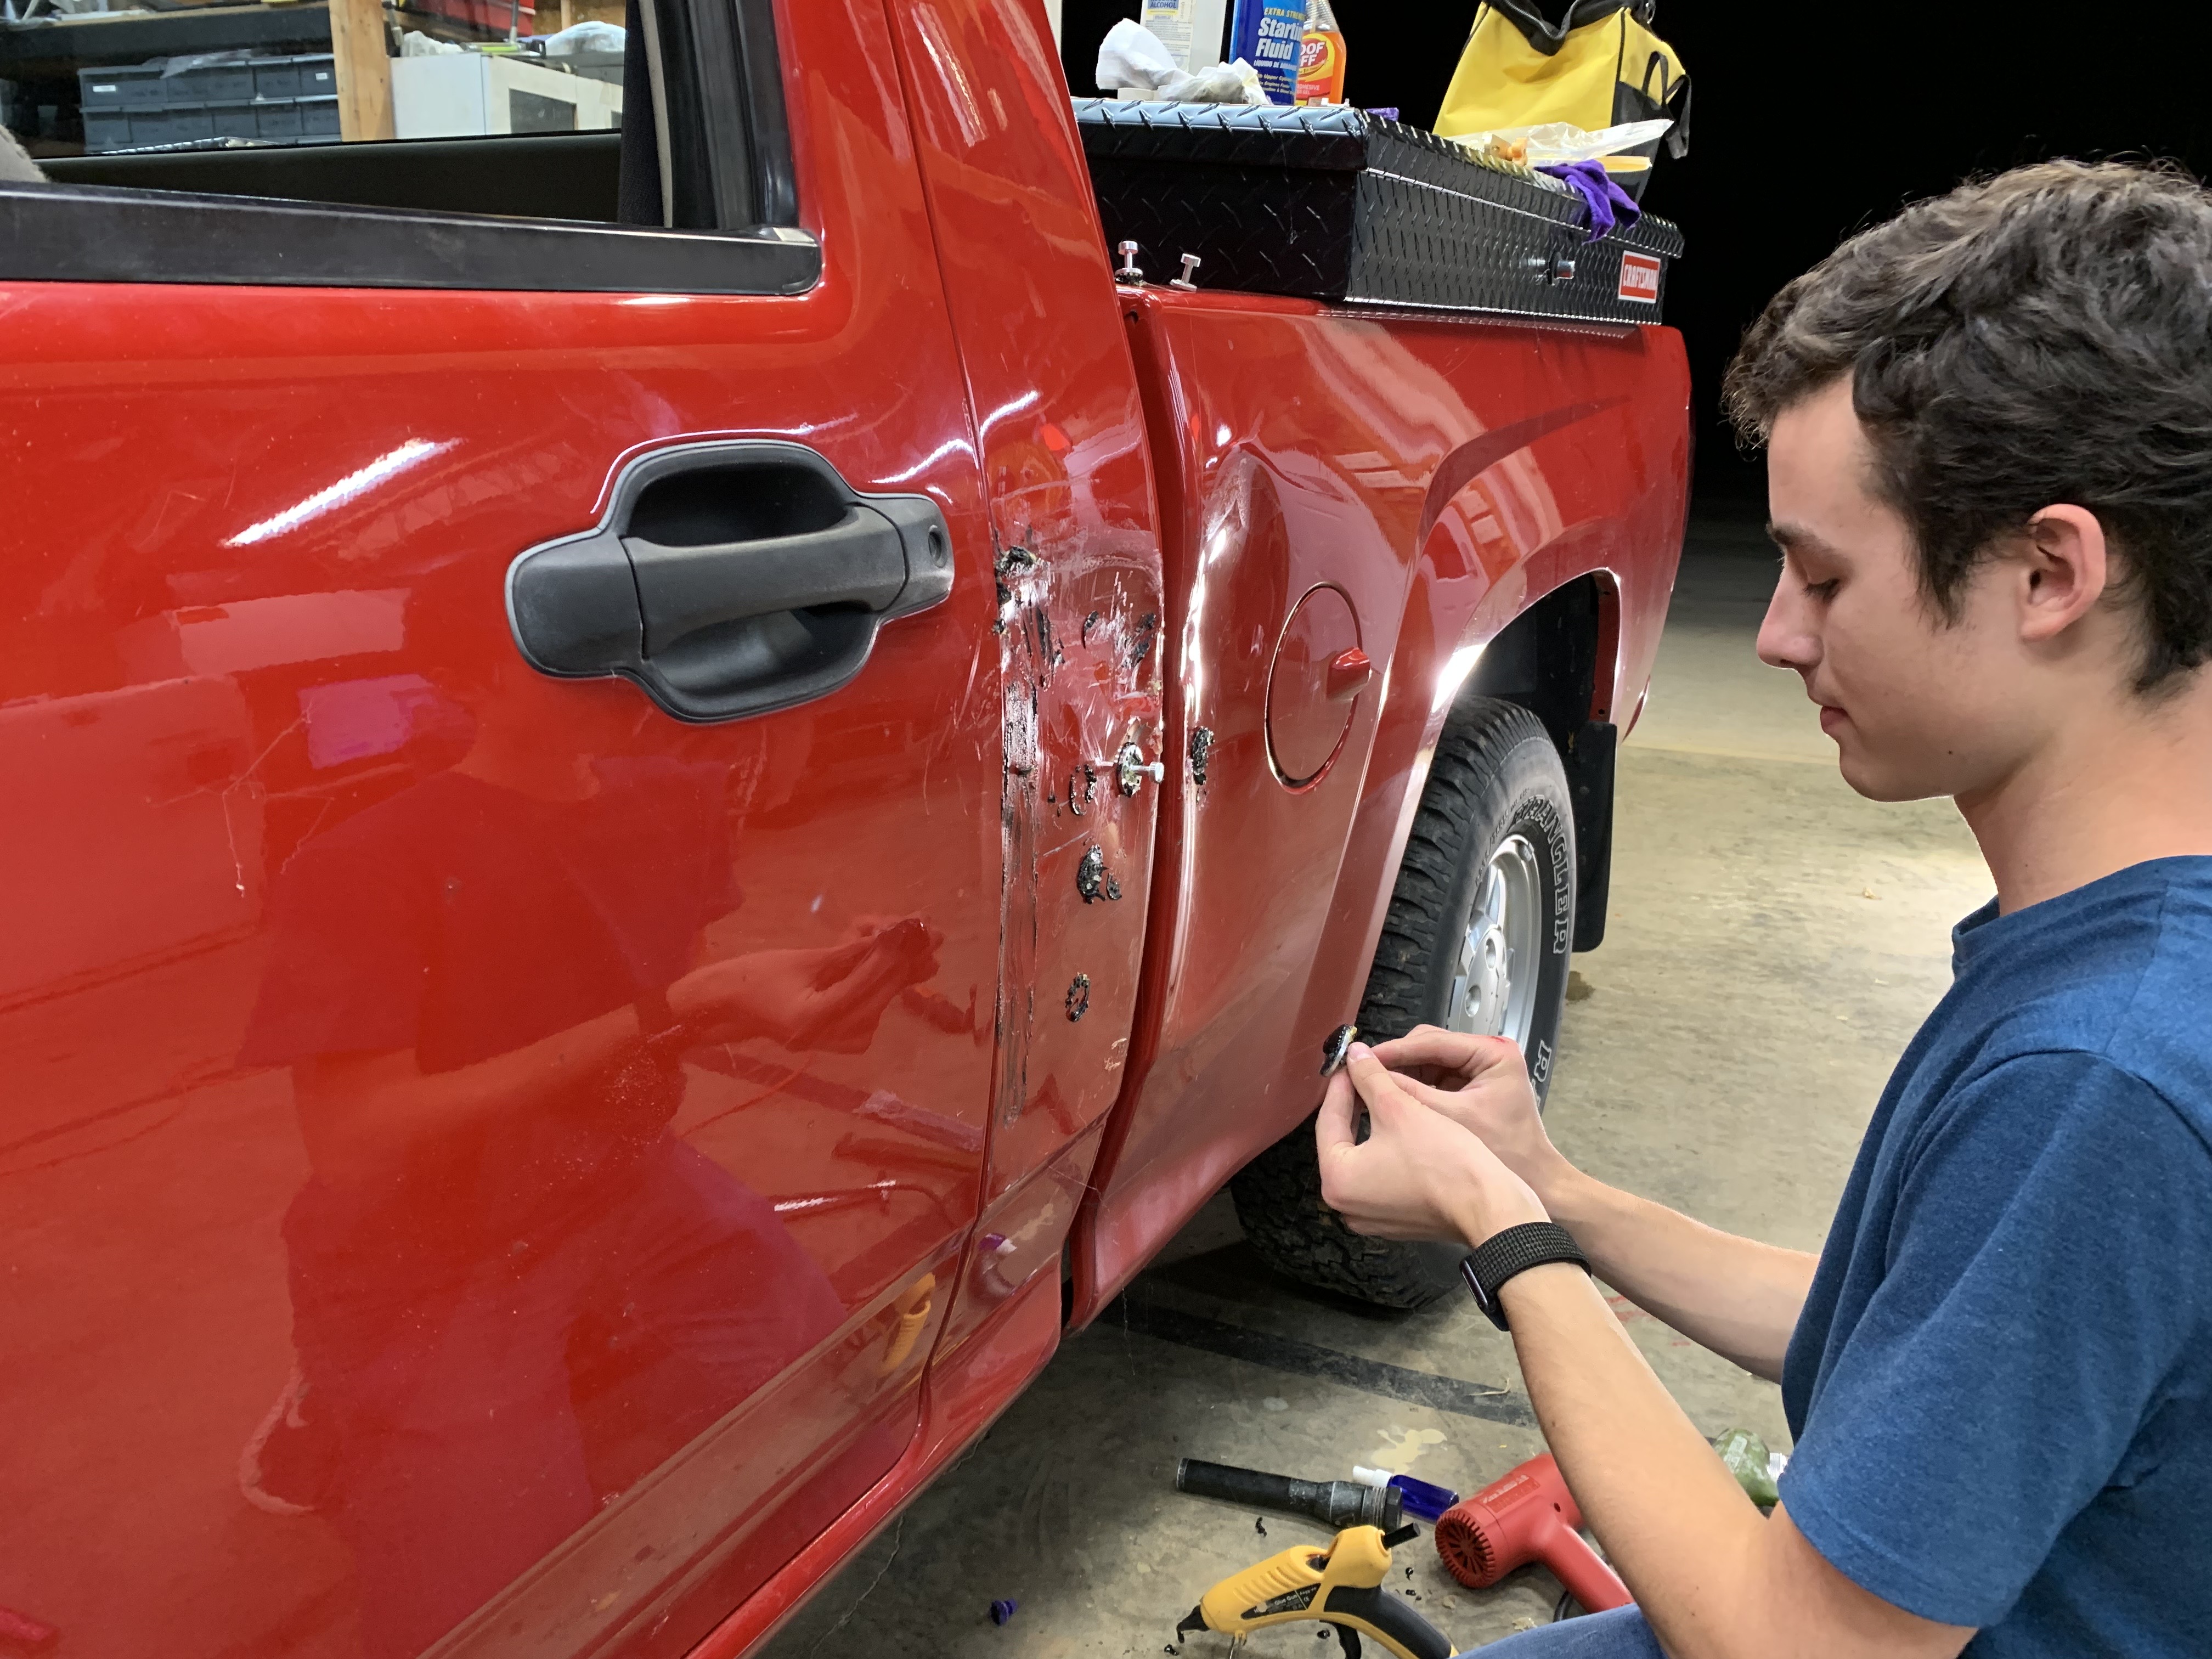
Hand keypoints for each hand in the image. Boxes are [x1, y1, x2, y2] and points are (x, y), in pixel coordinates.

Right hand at [670, 918, 941, 1049]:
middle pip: (876, 999)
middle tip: (929, 934)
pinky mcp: (842, 1040)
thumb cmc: (757, 977)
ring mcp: (836, 1044)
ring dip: (898, 973)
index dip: (886, 957)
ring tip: (922, 942)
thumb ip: (848, 953)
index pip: (858, 987)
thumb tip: (888, 937)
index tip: (909, 932)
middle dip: (903, 964)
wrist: (732, 1007)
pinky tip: (900, 961)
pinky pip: (871, 1009)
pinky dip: (883, 984)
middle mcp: (827, 1039)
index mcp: (810, 1021)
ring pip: (879, 1004)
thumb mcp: (803, 960)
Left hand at [1316, 1043, 1548, 1247]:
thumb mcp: (1400, 1107)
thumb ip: (1370, 1078)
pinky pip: (1382, 1176)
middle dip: (1355, 1105)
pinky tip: (1403, 1128)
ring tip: (1385, 1094)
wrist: (1489, 1206)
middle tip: (1367, 1074)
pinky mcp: (1396, 1220)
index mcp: (1337, 1181)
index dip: (1342, 1084)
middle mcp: (1346, 1206)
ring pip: (1364, 1158)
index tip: (1351, 1062)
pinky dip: (1389, 1151)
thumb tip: (1355, 1056)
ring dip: (1373, 1126)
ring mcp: (1372, 1217)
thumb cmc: (1443, 1161)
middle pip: (1342, 1141)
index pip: (1328, 1120)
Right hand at [1366, 1025, 1576, 1203]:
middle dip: (1396, 1062)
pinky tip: (1391, 1102)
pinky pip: (1433, 1081)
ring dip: (1402, 1076)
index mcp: (1493, 1052)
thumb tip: (1364, 1069)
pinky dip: (1413, 1090)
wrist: (1535, 1186)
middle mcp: (1489, 1054)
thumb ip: (1406, 1091)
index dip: (1393, 1051)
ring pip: (1427, 1064)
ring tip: (1370, 1089)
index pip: (1432, 1041)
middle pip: (1428, 1047)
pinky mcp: (1472, 1089)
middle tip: (1362, 1075)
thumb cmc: (1504, 1155)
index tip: (1361, 1059)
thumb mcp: (1447, 1118)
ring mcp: (1480, 1072)